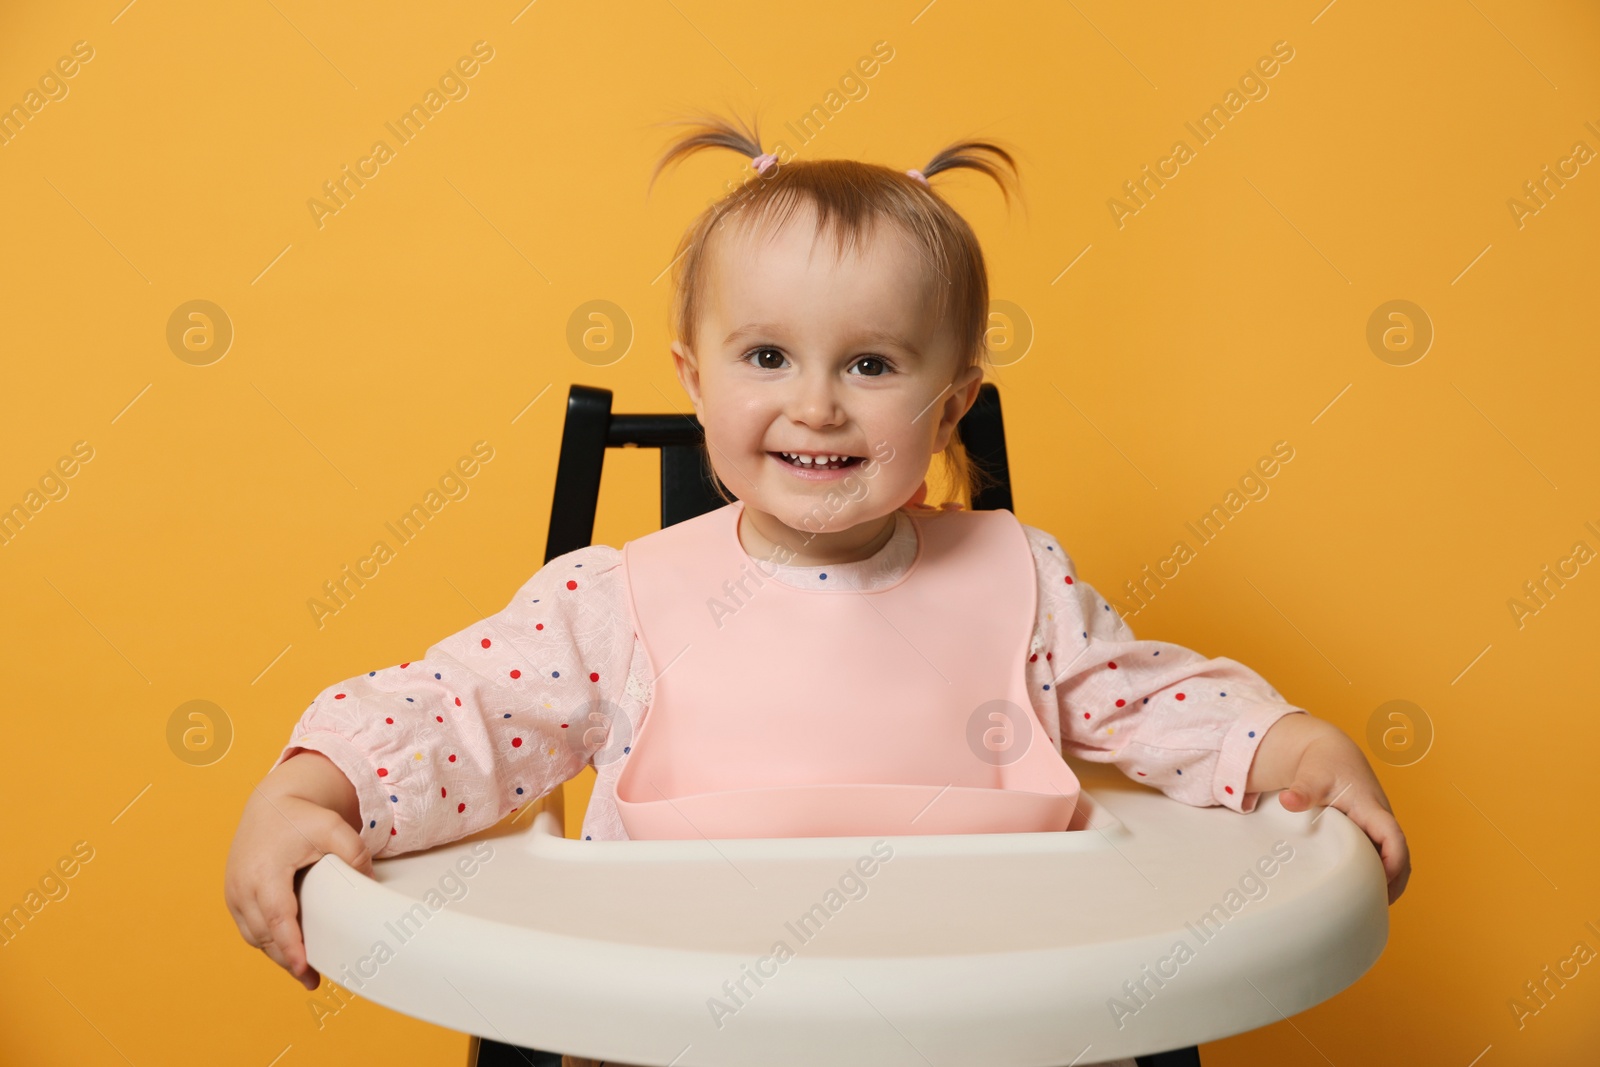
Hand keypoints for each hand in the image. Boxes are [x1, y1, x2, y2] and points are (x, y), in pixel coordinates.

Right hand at [224, 760, 374, 989]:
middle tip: (312, 979)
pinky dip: (267, 941)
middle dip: (287, 959)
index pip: (277, 919)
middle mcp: (242, 886)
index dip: (290, 947)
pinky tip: (288, 950)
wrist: (271, 803)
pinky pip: (249, 927)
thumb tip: (369, 884)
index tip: (303, 970)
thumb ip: (354, 853)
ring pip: (254, 936)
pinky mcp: (233, 896)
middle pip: (265, 935)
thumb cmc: (301, 817)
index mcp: (264, 872)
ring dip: (276, 953)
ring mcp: (233, 893)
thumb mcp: (332, 827)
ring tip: (304, 970)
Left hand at [1277, 727, 1410, 904]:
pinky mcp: (1369, 832)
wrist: (1329, 752)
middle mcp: (1380, 819)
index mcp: (1371, 808)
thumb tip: (1288, 801)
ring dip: (1388, 882)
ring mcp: (1376, 827)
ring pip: (1394, 859)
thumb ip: (1302, 790)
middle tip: (1373, 909)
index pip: (1393, 838)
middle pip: (1400, 857)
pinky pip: (1382, 856)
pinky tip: (1360, 892)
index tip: (1382, 884)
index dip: (1393, 862)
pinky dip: (1378, 874)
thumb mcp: (1311, 775)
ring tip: (1368, 908)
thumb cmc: (1323, 763)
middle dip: (1394, 883)